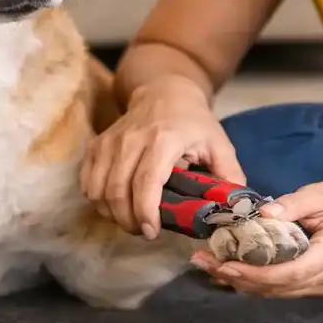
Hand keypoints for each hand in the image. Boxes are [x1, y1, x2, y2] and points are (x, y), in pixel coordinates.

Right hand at [80, 75, 244, 237]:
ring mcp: (110, 142)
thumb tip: (235, 211)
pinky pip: (87, 181)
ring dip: (111, 213)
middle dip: (128, 220)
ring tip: (131, 220)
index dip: (145, 212)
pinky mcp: (97, 145)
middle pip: (117, 191)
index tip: (151, 232)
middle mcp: (131, 140)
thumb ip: (229, 176)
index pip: (146, 182)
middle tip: (144, 231)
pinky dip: (96, 200)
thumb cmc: (194, 122)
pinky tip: (114, 205)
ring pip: (97, 189)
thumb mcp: (219, 144)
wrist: (164, 90)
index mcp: (164, 140)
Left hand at [195, 180, 322, 297]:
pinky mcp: (318, 287)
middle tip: (203, 262)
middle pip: (280, 287)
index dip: (256, 273)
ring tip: (209, 264)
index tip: (225, 264)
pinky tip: (231, 268)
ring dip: (242, 282)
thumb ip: (293, 203)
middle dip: (239, 278)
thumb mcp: (322, 193)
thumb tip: (262, 212)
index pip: (292, 272)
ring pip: (278, 293)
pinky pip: (283, 290)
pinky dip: (256, 282)